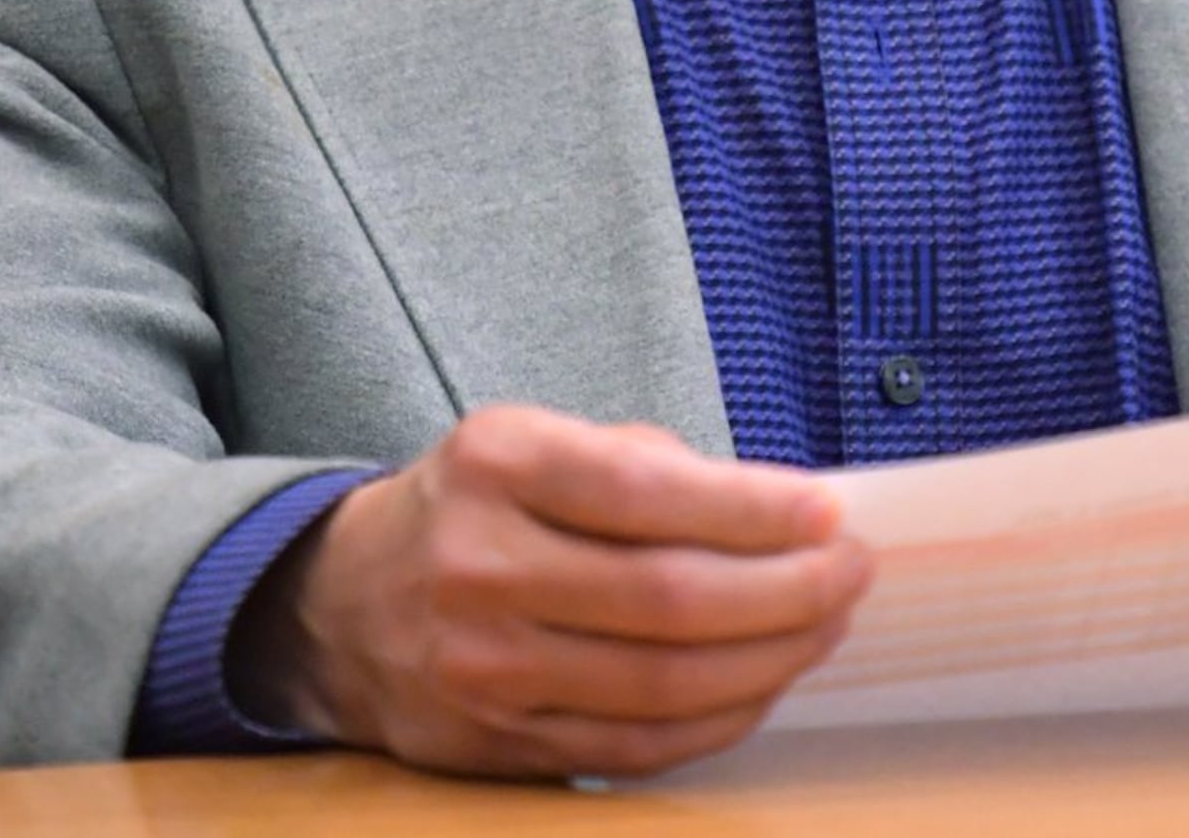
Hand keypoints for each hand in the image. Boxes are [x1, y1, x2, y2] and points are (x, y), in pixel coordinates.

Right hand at [234, 403, 873, 779]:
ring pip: (661, 684)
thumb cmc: (469, 510)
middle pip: (668, 599)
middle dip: (786, 590)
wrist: (338, 604)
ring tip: (825, 626)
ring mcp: (483, 666)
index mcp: (496, 465)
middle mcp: (480, 565)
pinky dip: (718, 720)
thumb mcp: (533, 443)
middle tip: (850, 573)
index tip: (829, 512)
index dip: (754, 511)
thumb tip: (778, 510)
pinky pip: (635, 746)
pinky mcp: (495, 744)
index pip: (647, 494)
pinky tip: (762, 684)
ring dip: (769, 660)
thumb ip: (644, 466)